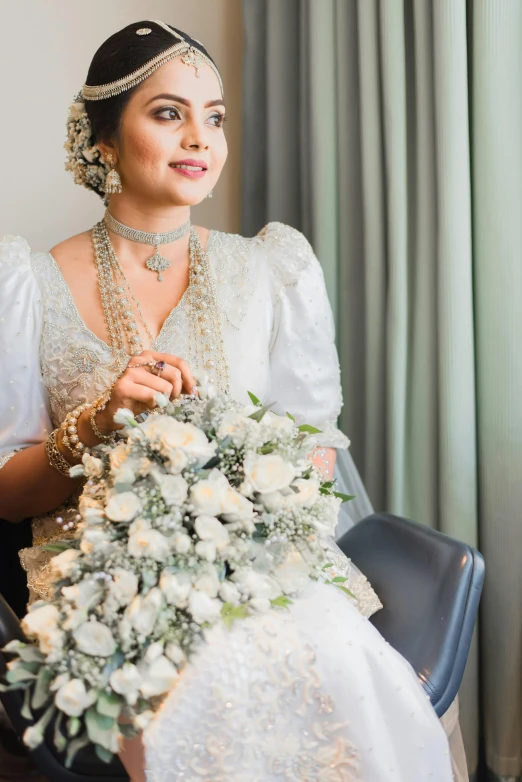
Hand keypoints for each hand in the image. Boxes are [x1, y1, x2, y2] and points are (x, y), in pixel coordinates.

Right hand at [79, 351, 196, 439]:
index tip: (194, 393)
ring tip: (153, 403)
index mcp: (150, 356)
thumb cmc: (140, 400)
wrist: (115, 413)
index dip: (190, 379)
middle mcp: (139, 359)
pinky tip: (145, 406)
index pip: (179, 362)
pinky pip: (152, 396)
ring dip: (164, 400)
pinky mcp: (124, 386)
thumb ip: (177, 384)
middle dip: (176, 392)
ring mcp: (130, 371)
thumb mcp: (161, 389)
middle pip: (174, 374)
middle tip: (167, 401)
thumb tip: (197, 389)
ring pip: (165, 386)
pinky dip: (153, 404)